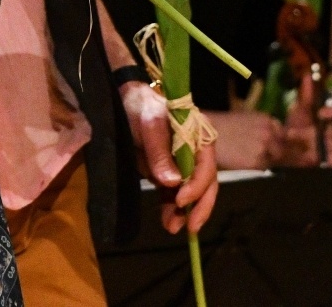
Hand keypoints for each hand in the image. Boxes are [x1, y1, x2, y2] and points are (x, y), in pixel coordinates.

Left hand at [119, 80, 218, 234]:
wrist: (125, 102)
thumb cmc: (141, 107)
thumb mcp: (149, 124)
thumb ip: (159, 152)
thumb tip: (172, 183)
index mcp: (199, 136)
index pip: (206, 165)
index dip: (197, 185)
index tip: (181, 201)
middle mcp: (196, 152)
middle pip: (206, 183)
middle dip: (199, 207)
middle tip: (190, 228)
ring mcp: (183, 164)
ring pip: (191, 193)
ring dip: (184, 212)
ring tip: (172, 228)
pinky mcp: (169, 172)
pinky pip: (174, 194)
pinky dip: (171, 208)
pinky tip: (167, 221)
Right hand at [205, 108, 283, 169]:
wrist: (204, 132)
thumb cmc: (223, 125)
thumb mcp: (247, 120)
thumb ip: (264, 129)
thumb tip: (277, 141)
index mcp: (268, 120)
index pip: (285, 136)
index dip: (280, 143)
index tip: (274, 147)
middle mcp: (269, 133)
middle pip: (283, 149)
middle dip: (275, 153)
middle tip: (259, 154)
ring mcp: (264, 148)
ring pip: (274, 160)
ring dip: (266, 160)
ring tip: (247, 156)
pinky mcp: (256, 162)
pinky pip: (263, 168)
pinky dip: (256, 167)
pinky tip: (242, 160)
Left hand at [280, 79, 331, 166]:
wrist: (296, 146)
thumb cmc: (301, 123)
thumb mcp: (299, 109)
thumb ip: (305, 95)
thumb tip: (307, 77)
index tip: (320, 113)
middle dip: (317, 133)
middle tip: (296, 134)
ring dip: (317, 147)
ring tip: (299, 147)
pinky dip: (326, 160)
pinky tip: (311, 157)